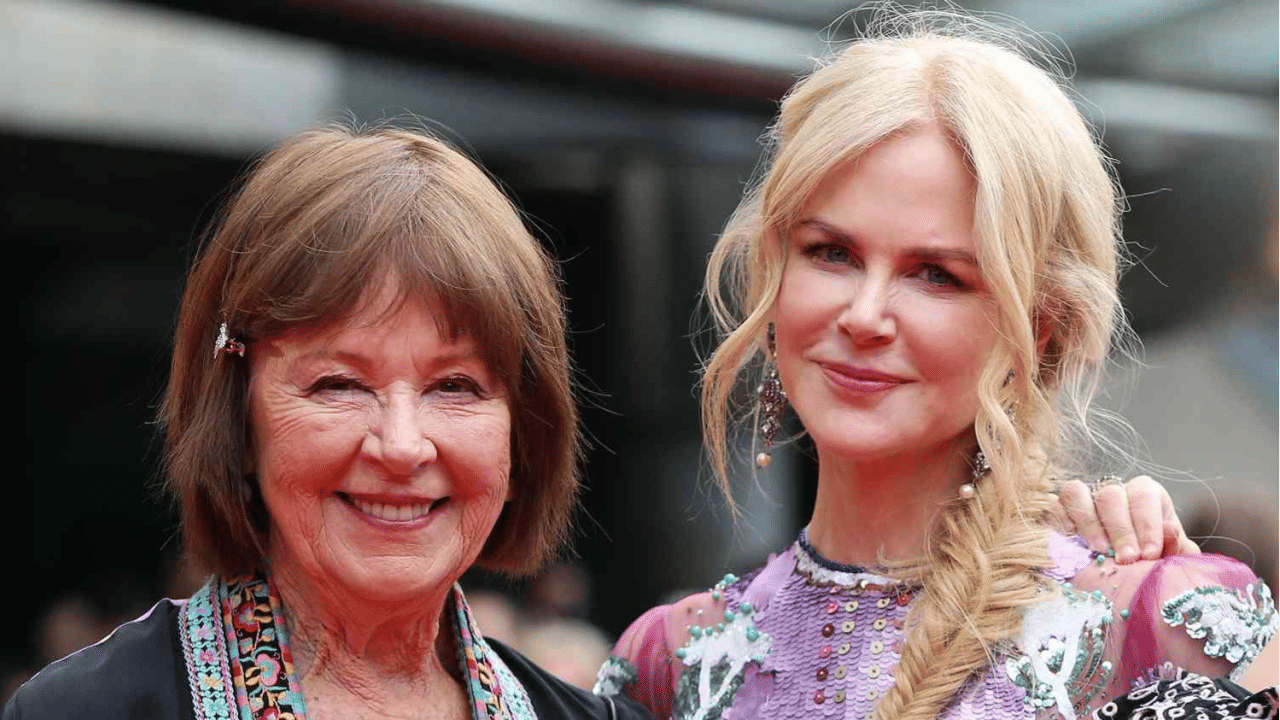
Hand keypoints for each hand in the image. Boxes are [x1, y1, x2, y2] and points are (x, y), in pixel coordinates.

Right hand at [1051, 475, 1199, 563]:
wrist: (1127, 577)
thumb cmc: (1151, 563)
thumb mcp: (1171, 556)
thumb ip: (1176, 546)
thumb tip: (1170, 529)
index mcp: (1145, 495)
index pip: (1143, 494)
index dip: (1147, 523)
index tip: (1151, 553)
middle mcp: (1113, 491)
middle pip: (1110, 495)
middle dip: (1120, 530)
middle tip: (1127, 560)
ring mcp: (1083, 499)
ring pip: (1077, 493)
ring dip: (1089, 524)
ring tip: (1100, 552)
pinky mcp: (1059, 510)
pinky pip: (1054, 505)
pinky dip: (1061, 522)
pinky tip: (1074, 544)